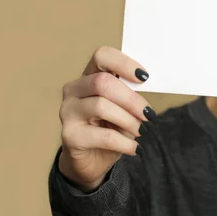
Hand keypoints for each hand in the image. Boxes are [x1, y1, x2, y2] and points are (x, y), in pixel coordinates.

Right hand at [58, 46, 154, 191]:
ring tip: (141, 131)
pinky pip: (103, 136)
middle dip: (131, 99)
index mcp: (89, 76)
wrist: (92, 159)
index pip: (101, 56)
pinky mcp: (69, 135)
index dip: (124, 63)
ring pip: (101, 106)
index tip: (144, 77)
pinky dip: (125, 143)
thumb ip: (131, 95)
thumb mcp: (124, 108)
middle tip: (148, 114)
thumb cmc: (111, 127)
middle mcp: (74, 90)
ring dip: (129, 120)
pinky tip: (135, 148)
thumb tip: (148, 87)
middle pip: (102, 82)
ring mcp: (68, 111)